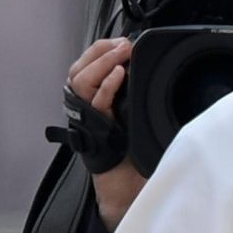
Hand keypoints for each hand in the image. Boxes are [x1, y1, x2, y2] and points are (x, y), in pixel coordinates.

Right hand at [68, 38, 144, 229]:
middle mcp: (88, 109)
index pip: (89, 66)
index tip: (122, 40)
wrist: (130, 191)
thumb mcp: (139, 118)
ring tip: (120, 54)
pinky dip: (107, 86)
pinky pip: (96, 104)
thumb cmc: (136, 157)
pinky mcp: (96, 132)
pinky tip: (119, 74)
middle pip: (79, 69)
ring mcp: (89, 120)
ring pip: (81, 82)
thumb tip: (152, 71)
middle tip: (121, 44)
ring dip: (102, 62)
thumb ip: (139, 96)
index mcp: (97, 102)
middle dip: (100, 51)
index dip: (102, 50)